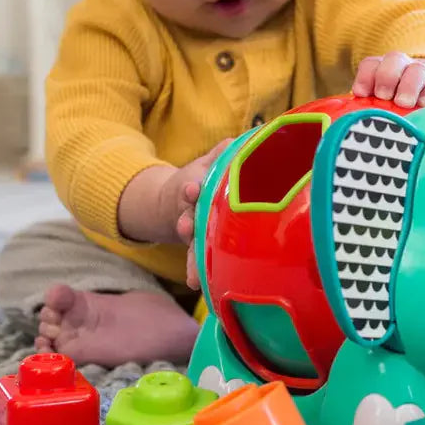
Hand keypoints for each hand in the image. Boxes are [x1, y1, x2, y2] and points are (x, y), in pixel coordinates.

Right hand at [118, 139, 231, 264]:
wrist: (183, 196)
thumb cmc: (205, 176)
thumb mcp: (210, 161)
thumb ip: (222, 153)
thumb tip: (241, 139)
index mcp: (196, 187)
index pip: (192, 186)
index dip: (192, 188)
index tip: (191, 189)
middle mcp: (191, 210)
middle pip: (188, 216)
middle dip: (187, 223)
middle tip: (186, 228)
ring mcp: (195, 230)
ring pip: (192, 245)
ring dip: (192, 258)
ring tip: (193, 275)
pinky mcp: (200, 247)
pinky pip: (198, 260)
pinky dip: (197, 272)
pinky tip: (196, 285)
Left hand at [351, 52, 424, 107]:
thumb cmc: (396, 111)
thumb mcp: (379, 107)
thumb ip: (364, 110)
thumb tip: (342, 122)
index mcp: (383, 70)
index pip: (371, 64)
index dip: (365, 76)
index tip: (361, 94)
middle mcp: (404, 68)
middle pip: (394, 60)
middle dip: (386, 76)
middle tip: (383, 96)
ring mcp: (424, 77)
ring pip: (417, 70)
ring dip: (408, 85)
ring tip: (403, 103)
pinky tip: (424, 105)